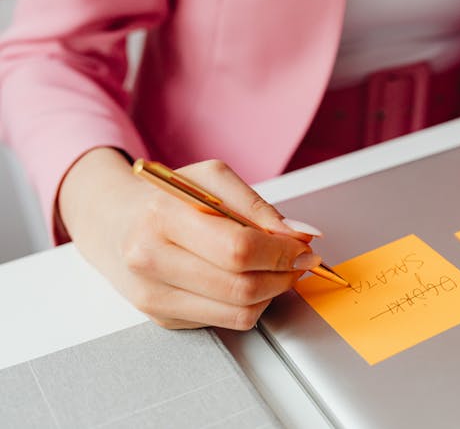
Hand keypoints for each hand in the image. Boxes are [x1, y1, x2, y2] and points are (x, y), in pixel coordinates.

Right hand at [59, 148, 320, 329]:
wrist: (114, 222)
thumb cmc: (166, 198)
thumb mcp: (210, 179)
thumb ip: (257, 206)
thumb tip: (300, 234)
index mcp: (163, 217)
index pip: (238, 249)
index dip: (282, 252)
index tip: (303, 247)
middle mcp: (151, 260)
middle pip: (242, 287)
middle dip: (284, 275)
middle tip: (298, 261)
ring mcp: (153, 296)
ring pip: (238, 312)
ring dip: (272, 293)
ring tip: (276, 270)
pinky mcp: (162, 318)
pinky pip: (225, 321)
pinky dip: (249, 304)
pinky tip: (247, 281)